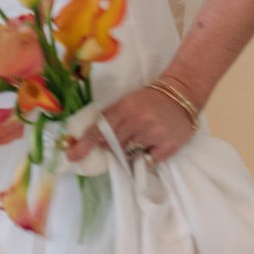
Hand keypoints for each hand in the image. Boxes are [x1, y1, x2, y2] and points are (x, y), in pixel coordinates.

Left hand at [66, 84, 196, 165]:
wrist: (181, 93)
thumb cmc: (148, 100)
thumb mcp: (126, 103)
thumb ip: (111, 120)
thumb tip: (93, 143)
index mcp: (123, 108)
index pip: (99, 130)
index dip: (84, 145)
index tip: (72, 156)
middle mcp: (137, 121)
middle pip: (113, 146)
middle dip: (112, 147)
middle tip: (124, 136)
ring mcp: (154, 134)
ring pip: (130, 154)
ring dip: (130, 151)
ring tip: (140, 137)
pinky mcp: (169, 146)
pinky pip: (149, 160)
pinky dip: (148, 155)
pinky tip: (154, 143)